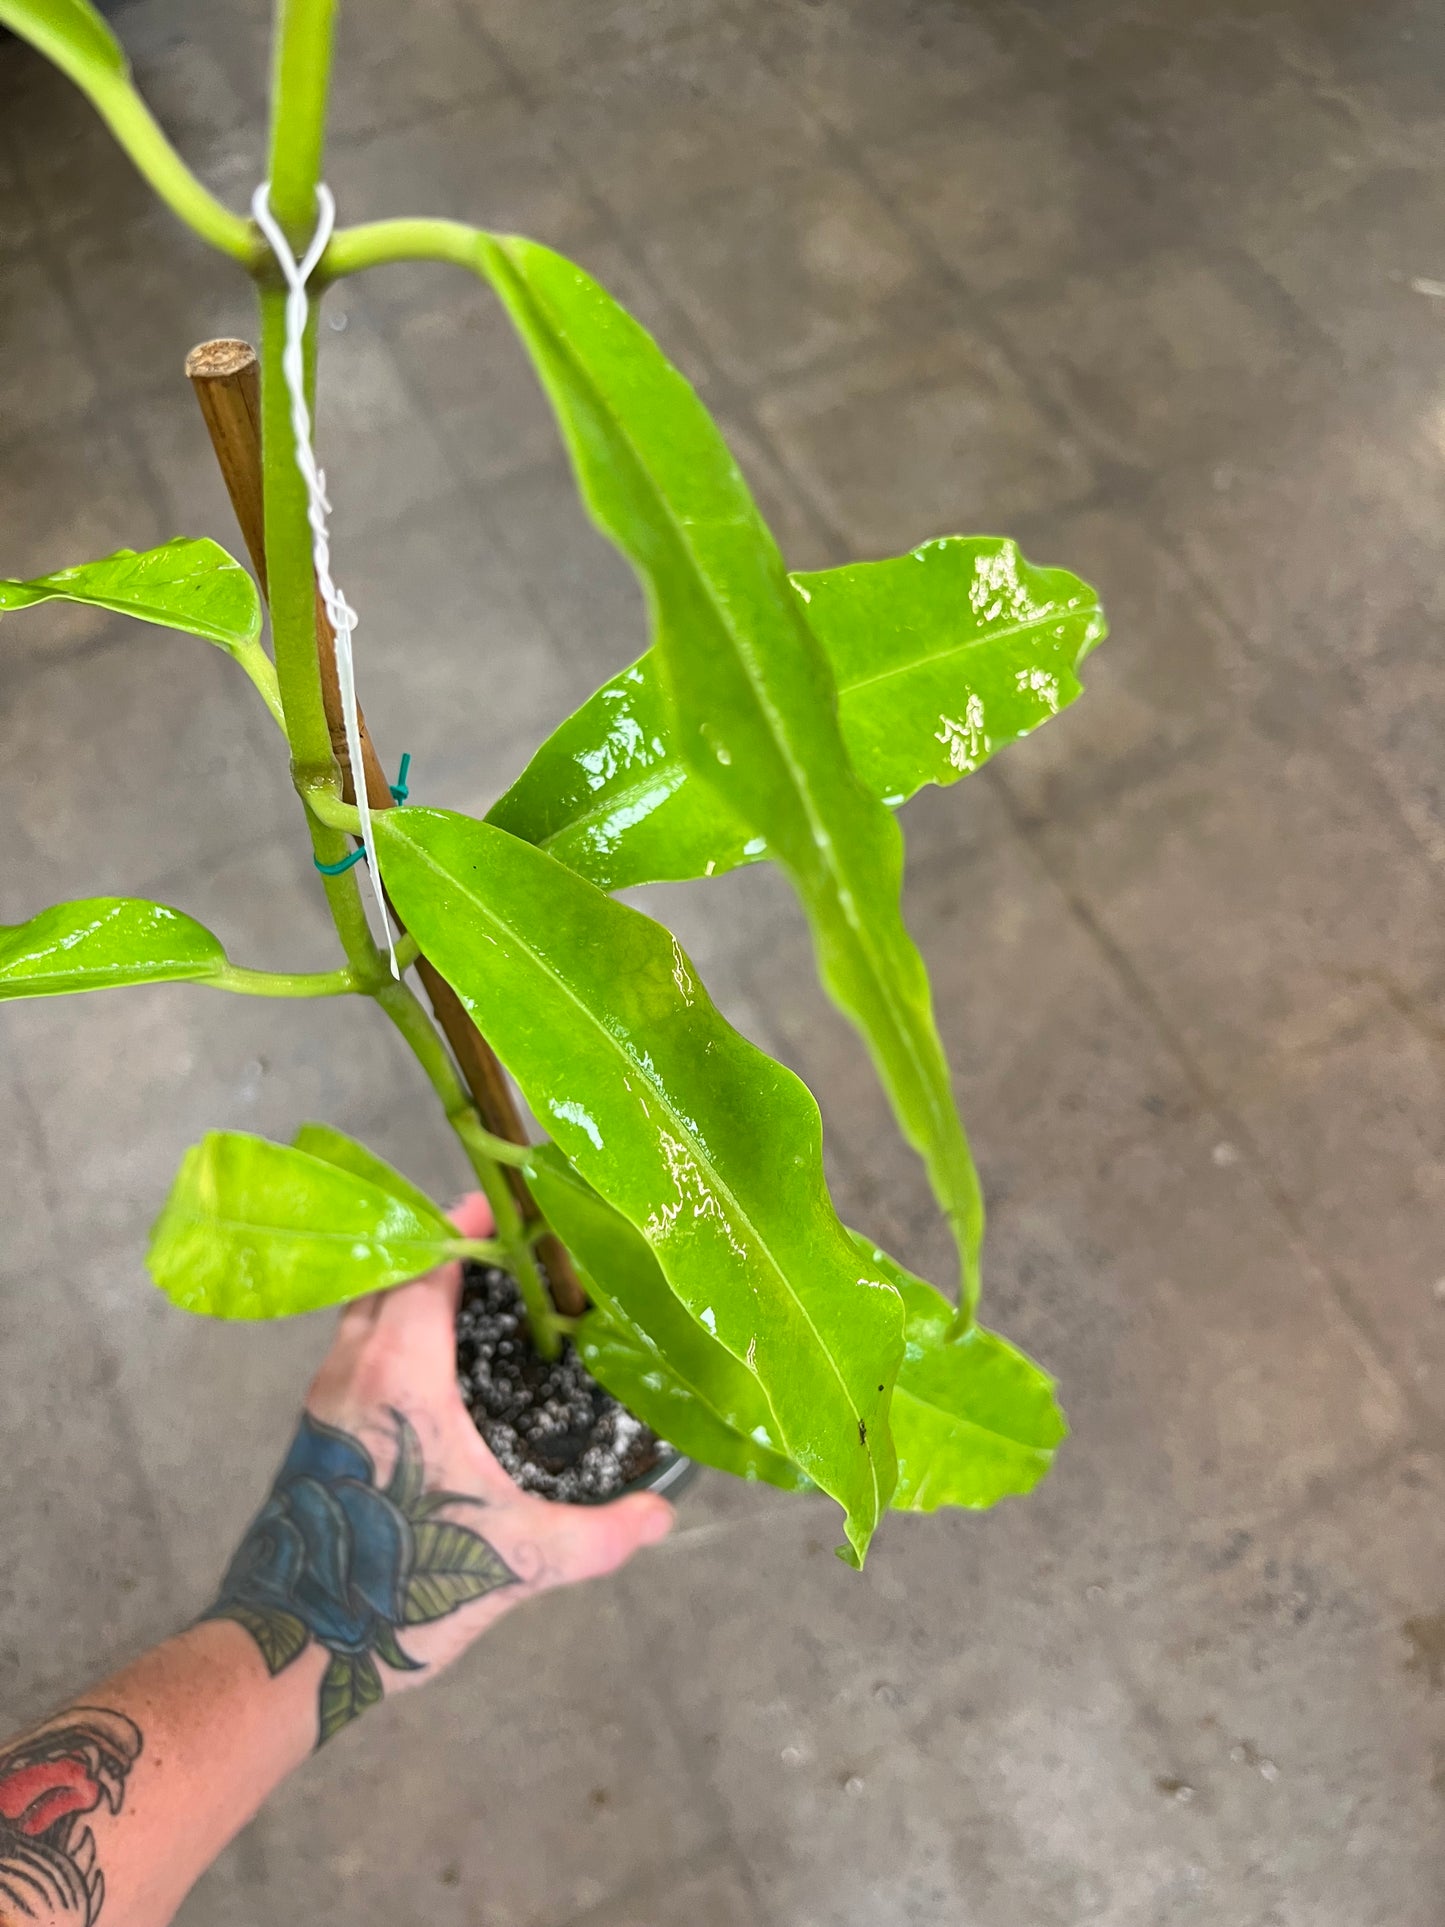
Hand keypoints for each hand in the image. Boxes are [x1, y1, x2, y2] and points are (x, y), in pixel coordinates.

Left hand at [207, 1195, 672, 1739]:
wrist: (290, 1649)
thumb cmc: (399, 1591)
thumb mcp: (517, 1560)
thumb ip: (597, 1536)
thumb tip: (663, 1515)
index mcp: (399, 1374)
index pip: (426, 1265)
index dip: (464, 1228)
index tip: (507, 1208)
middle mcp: (352, 1368)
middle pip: (392, 1274)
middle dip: (443, 1250)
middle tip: (507, 1251)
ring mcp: (324, 1396)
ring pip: (366, 1309)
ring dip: (413, 1287)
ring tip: (478, 1296)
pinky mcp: (312, 1428)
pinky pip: (354, 1345)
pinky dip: (393, 1326)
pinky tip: (439, 1363)